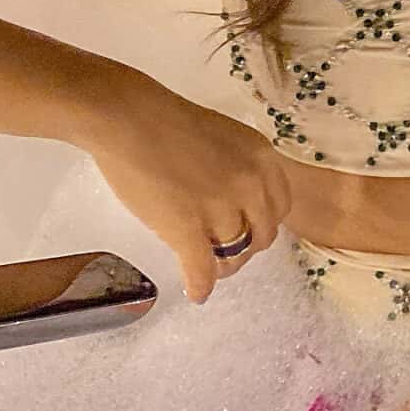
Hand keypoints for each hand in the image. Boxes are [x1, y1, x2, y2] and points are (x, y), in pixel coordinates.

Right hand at [84, 86, 292, 303]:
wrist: (129, 118)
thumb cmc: (166, 122)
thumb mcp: (224, 137)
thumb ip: (239, 168)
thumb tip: (238, 202)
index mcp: (261, 157)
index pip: (280, 206)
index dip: (262, 222)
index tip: (247, 228)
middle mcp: (250, 183)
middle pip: (263, 234)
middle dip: (246, 247)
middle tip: (226, 251)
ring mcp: (220, 207)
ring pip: (234, 253)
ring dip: (221, 265)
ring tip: (206, 266)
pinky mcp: (187, 228)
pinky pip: (203, 268)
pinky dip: (200, 285)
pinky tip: (197, 292)